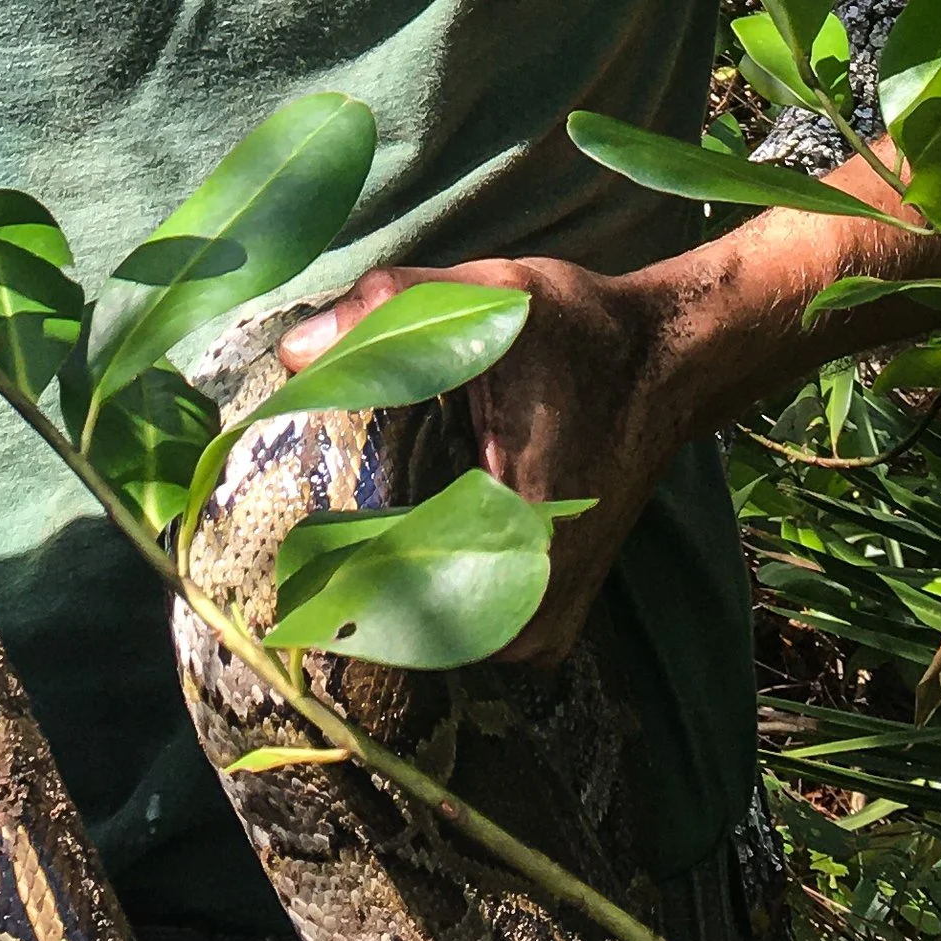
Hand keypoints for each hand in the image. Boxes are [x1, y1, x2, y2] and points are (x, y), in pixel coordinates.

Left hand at [278, 254, 684, 662]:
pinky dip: (415, 594)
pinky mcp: (544, 621)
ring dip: (373, 593)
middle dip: (335, 583)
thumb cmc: (580, 334)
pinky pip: (455, 631)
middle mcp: (532, 613)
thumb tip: (296, 352)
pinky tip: (386, 546)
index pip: (383, 596)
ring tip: (327, 543)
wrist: (667, 363)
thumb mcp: (491, 302)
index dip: (317, 569)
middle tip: (289, 540)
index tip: (274, 540)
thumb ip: (393, 312)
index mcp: (517, 542)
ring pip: (423, 638)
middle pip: (395, 629)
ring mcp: (541, 631)